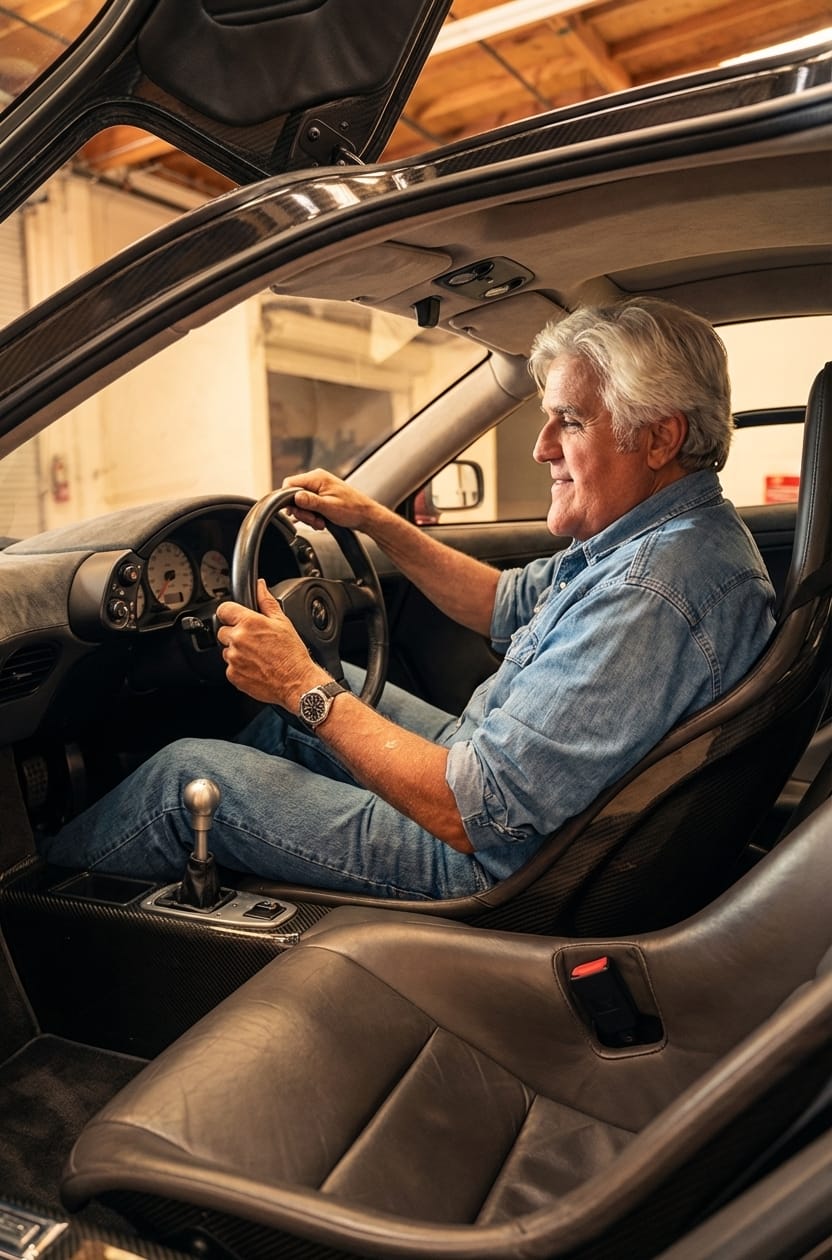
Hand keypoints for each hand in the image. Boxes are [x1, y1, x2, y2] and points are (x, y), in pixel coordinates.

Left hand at [215, 580, 324, 706]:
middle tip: (254, 640)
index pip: (223, 610)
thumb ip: (267, 601)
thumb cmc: (292, 654)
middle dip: (235, 633)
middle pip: (223, 631)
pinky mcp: (233, 675)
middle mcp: (237, 639)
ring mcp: (233, 659)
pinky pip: (230, 667)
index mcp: (248, 623)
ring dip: (237, 651)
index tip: (236, 618)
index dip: (230, 613)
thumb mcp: (283, 622)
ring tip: (257, 655)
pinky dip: (239, 667)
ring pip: (226, 650)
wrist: (296, 682)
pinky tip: (256, 667)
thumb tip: (260, 586)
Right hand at [281, 468, 379, 532]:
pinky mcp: (321, 497)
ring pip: (301, 503)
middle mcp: (316, 480)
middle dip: (302, 512)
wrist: (367, 516)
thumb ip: (310, 501)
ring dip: (308, 516)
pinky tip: (322, 521)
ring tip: (320, 522)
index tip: (295, 512)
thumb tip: (295, 497)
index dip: (288, 499)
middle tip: (314, 520)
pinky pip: (309, 506)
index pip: (289, 483)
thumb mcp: (329, 507)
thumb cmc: (353, 510)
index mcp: (317, 477)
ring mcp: (318, 488)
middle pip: (294, 495)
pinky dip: (313, 516)